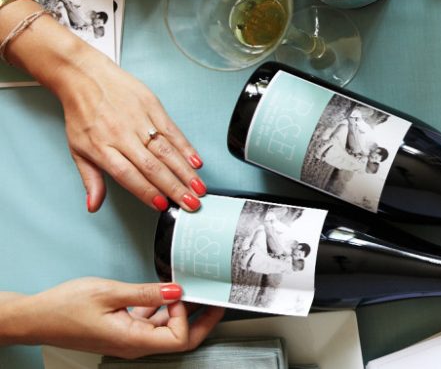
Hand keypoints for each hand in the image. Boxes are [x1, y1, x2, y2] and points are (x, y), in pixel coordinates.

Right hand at [13, 278, 223, 358]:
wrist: (35, 318)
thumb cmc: (63, 308)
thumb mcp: (109, 292)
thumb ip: (146, 292)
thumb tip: (177, 291)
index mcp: (133, 340)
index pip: (180, 338)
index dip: (188, 316)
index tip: (184, 294)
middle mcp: (134, 345)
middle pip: (179, 337)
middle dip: (199, 318)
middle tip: (212, 297)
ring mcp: (129, 339)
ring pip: (165, 329)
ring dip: (178, 310)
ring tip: (188, 288)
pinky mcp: (122, 331)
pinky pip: (149, 323)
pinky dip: (159, 308)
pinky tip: (158, 292)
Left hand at [55, 51, 205, 212]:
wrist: (84, 76)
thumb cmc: (82, 113)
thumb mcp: (77, 149)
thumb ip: (90, 179)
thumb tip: (93, 205)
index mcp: (102, 148)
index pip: (128, 175)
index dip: (147, 192)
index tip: (162, 205)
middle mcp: (121, 135)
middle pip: (152, 167)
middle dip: (174, 187)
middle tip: (190, 203)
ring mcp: (138, 120)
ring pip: (166, 151)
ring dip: (185, 172)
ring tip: (198, 187)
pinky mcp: (151, 107)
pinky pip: (172, 131)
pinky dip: (186, 147)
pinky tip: (196, 161)